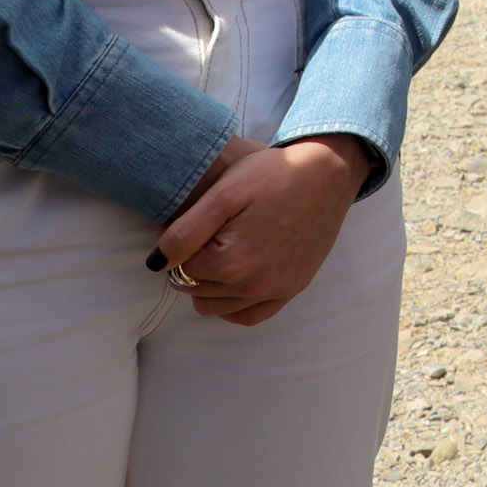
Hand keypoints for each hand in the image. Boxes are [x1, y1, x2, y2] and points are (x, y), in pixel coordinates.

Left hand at [156, 134, 371, 324]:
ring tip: (221, 251)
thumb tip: (157, 264)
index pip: (177, 268)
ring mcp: (275, 290)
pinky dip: (233, 306)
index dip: (178, 243)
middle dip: (192, 264)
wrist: (329, 171)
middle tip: (209, 231)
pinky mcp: (293, 288)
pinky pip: (250, 316)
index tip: (193, 219)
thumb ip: (183, 233)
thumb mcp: (222, 193)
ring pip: (215, 306)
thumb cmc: (274, 175)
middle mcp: (252, 286)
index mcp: (229, 263)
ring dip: (209, 284)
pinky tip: (233, 282)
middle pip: (194, 288)